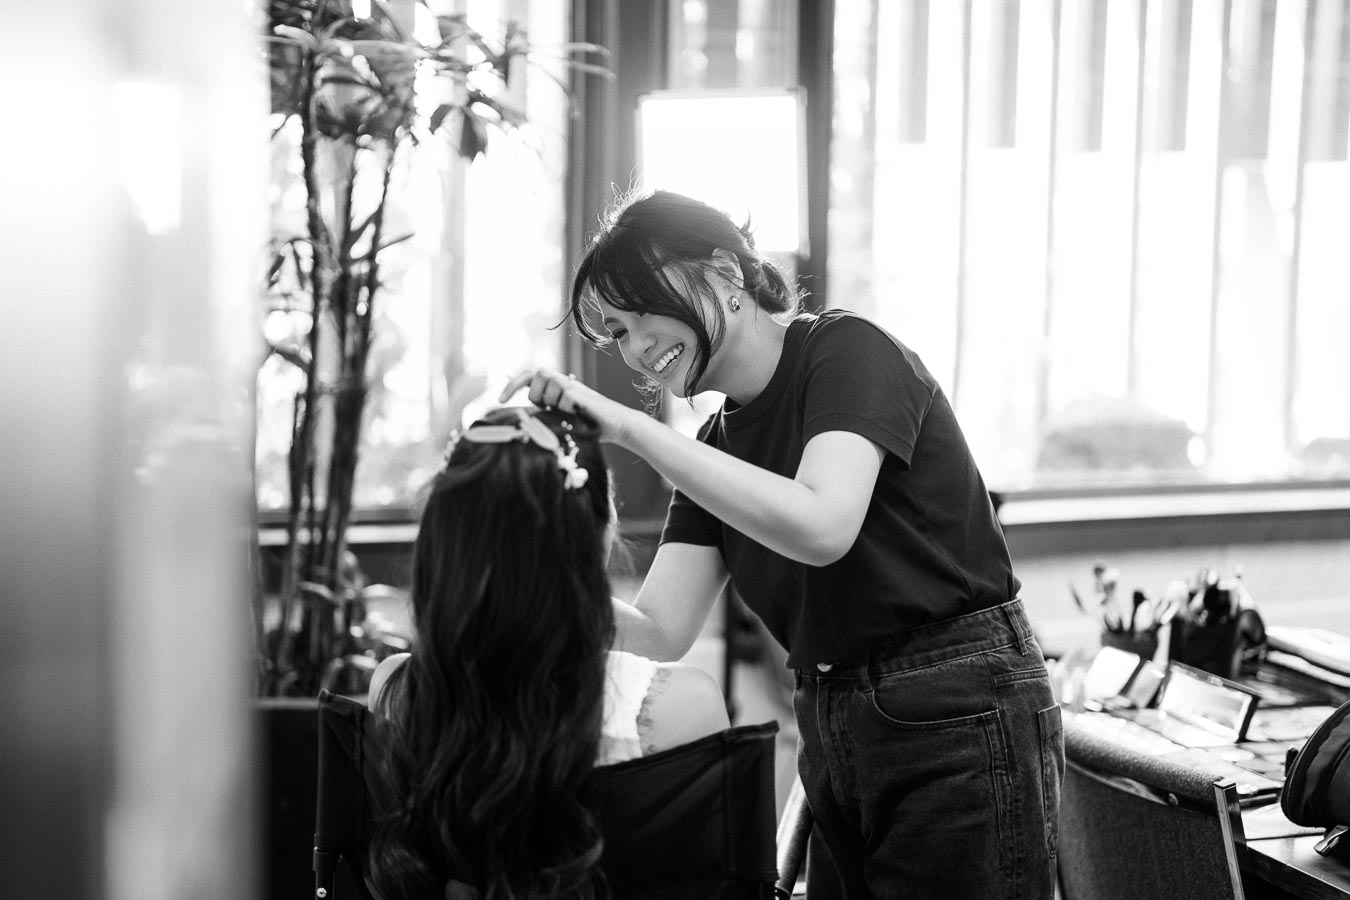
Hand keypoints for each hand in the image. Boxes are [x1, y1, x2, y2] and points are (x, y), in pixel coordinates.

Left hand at [499, 367, 634, 442]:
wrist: (615, 426)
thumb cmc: (588, 425)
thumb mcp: (561, 419)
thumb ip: (545, 415)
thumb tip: (522, 420)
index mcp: (556, 388)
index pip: (529, 376)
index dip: (512, 385)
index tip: (499, 400)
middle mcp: (564, 382)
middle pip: (538, 374)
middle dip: (538, 393)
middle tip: (548, 409)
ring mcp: (572, 386)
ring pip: (550, 385)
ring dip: (554, 403)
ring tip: (569, 413)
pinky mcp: (579, 393)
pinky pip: (563, 398)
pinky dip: (566, 409)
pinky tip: (578, 414)